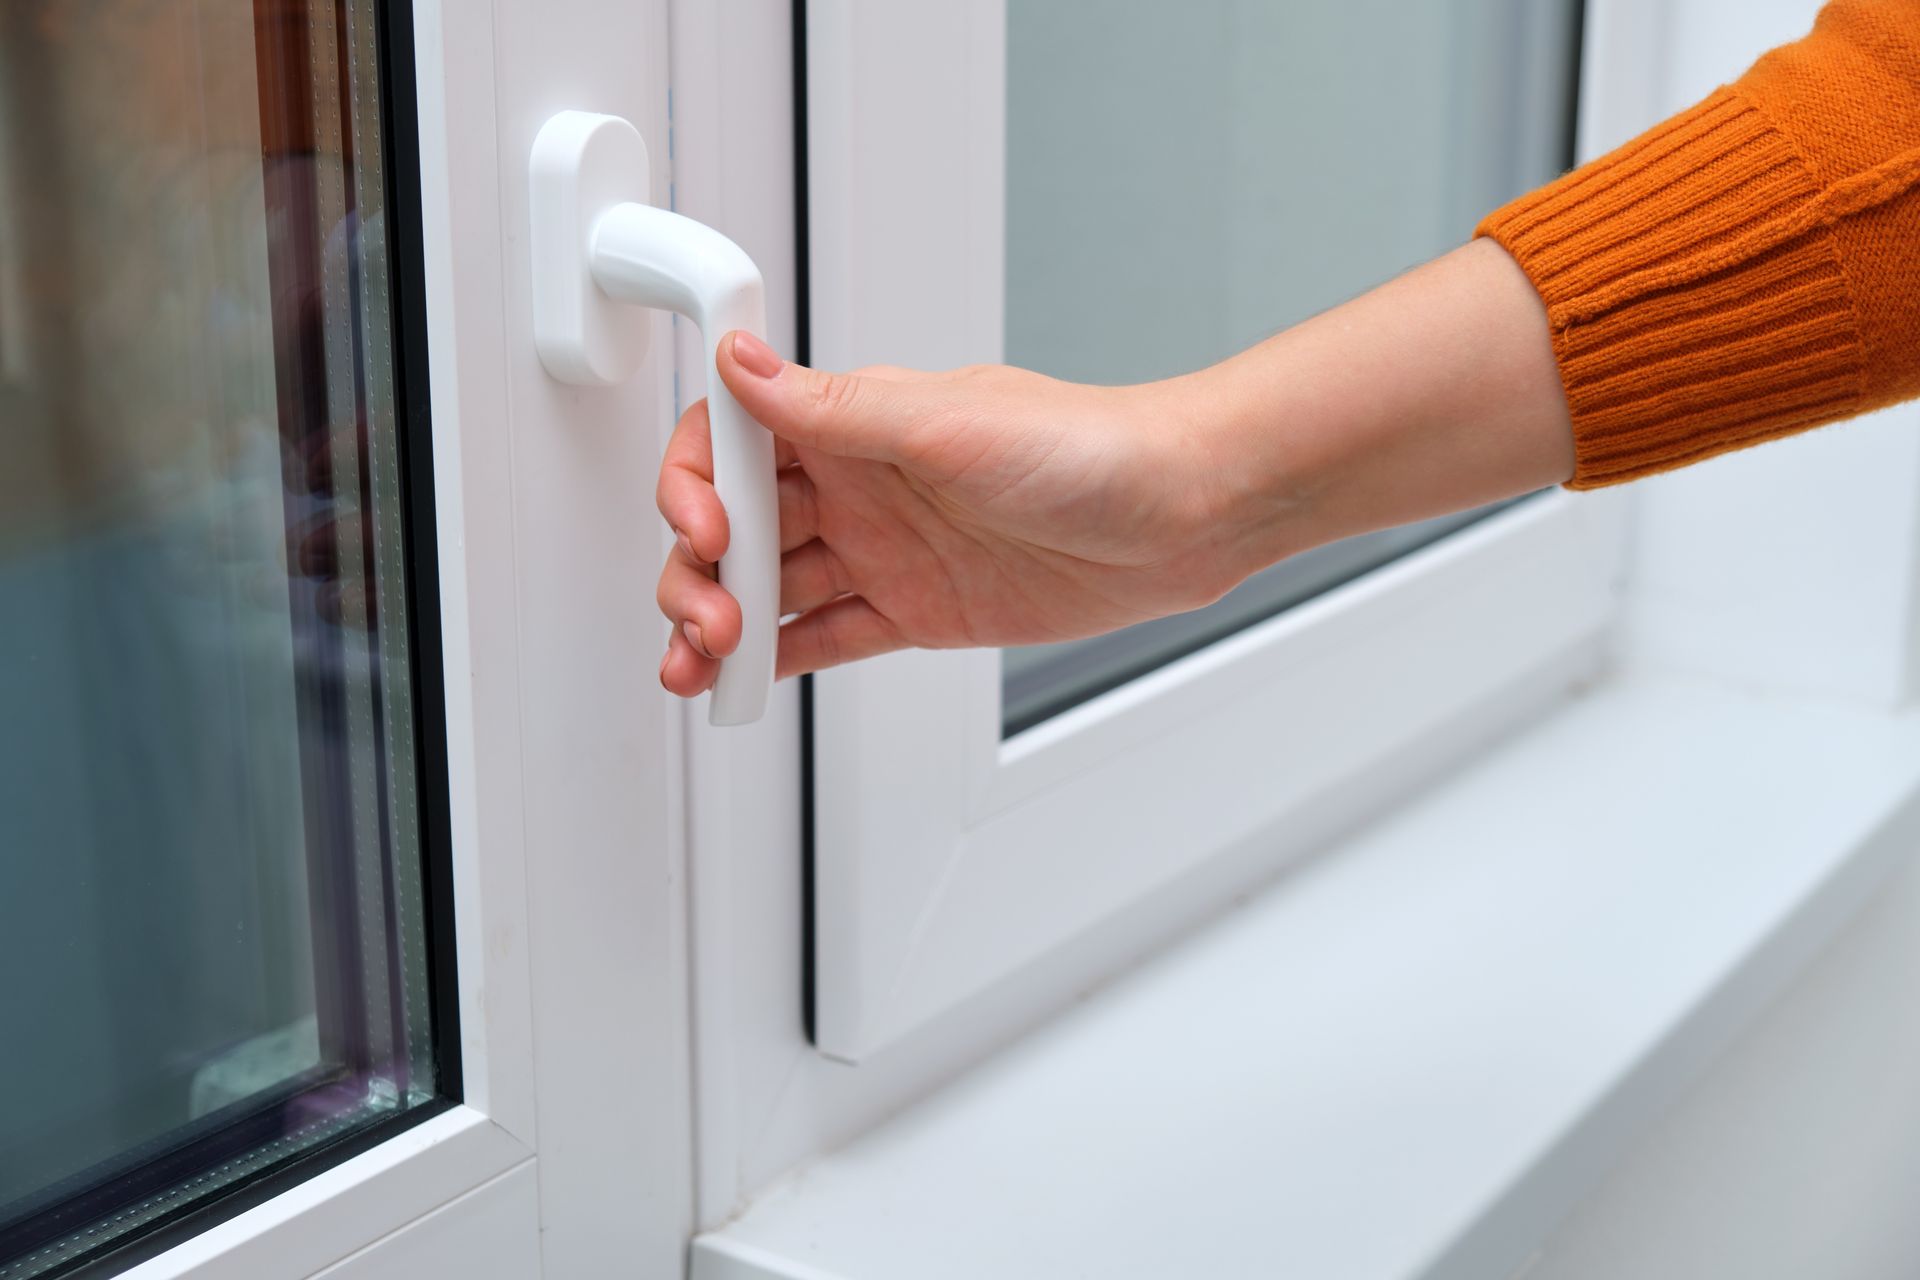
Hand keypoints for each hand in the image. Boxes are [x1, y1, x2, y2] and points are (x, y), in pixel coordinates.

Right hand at [654, 332, 1255, 695]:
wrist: (1179, 515)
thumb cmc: (1090, 447)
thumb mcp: (951, 423)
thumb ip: (837, 409)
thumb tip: (743, 364)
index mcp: (855, 422)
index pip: (732, 439)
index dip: (695, 482)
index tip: (704, 529)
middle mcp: (859, 483)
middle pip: (738, 525)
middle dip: (700, 572)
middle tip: (710, 620)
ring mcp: (884, 549)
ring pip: (772, 589)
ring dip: (723, 626)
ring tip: (702, 670)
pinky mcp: (916, 609)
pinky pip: (825, 636)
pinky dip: (777, 661)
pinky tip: (742, 682)